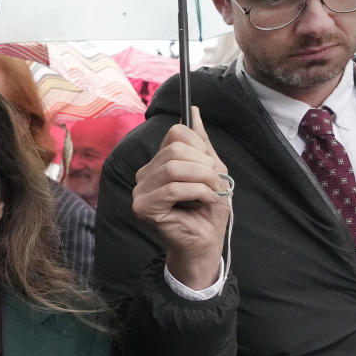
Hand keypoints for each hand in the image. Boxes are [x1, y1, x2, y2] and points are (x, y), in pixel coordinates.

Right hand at [132, 107, 230, 289]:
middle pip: (174, 149)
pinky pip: (172, 188)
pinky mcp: (144, 207)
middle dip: (204, 164)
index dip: (199, 145)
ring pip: (173, 167)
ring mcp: (140, 191)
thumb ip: (202, 143)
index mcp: (158, 163)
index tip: (211, 166)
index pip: (175, 133)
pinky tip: (205, 201)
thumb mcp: (211, 171)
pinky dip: (197, 192)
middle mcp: (144, 174)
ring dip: (203, 179)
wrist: (206, 243)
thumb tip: (194, 111)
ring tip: (212, 192)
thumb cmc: (207, 211)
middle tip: (215, 182)